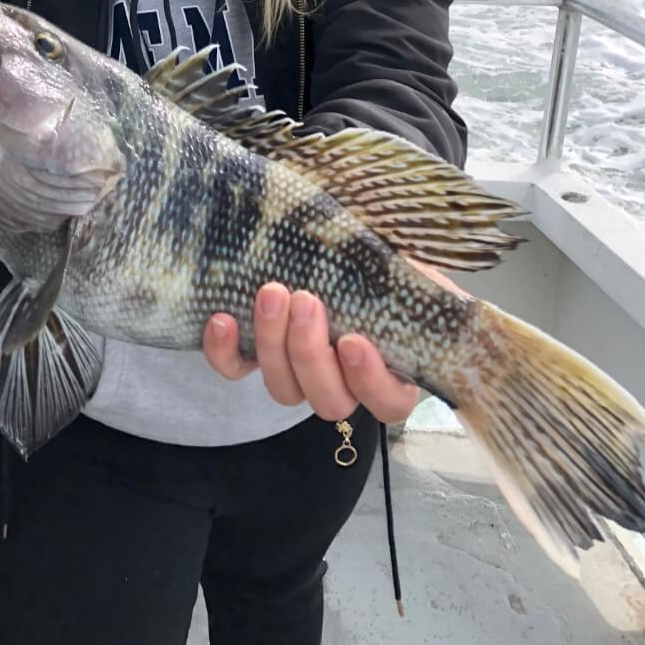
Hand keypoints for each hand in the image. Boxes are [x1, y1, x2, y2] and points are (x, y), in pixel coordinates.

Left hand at [203, 268, 471, 421]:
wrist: (331, 243)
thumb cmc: (380, 259)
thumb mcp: (404, 266)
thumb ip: (414, 278)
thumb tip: (421, 276)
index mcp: (392, 371)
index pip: (388, 402)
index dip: (370, 380)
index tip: (354, 341)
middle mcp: (345, 384)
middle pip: (328, 400)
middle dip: (311, 353)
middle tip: (306, 301)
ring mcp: (299, 374)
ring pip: (284, 390)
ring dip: (273, 345)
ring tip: (271, 295)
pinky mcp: (259, 355)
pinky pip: (237, 370)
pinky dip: (226, 352)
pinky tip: (222, 320)